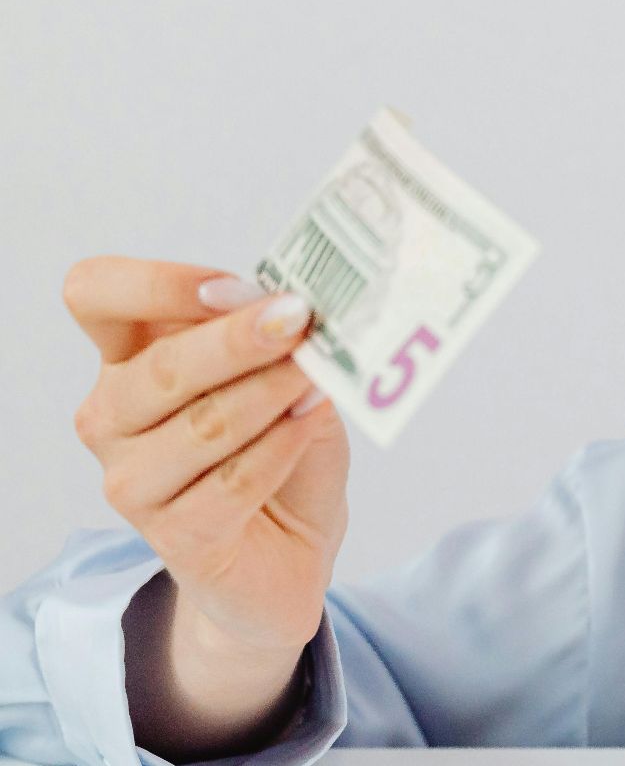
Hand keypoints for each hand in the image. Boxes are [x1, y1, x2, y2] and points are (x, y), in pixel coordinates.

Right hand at [65, 255, 349, 655]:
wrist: (290, 549)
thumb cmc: (282, 448)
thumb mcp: (287, 377)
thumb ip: (279, 343)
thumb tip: (286, 307)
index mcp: (129, 358)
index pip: (96, 296)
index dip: (156, 284)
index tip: (232, 288)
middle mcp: (114, 417)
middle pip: (158, 367)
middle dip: (236, 340)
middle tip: (298, 320)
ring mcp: (133, 482)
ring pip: (200, 425)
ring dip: (268, 394)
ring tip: (318, 376)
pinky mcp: (175, 536)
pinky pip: (231, 483)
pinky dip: (279, 447)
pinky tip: (309, 425)